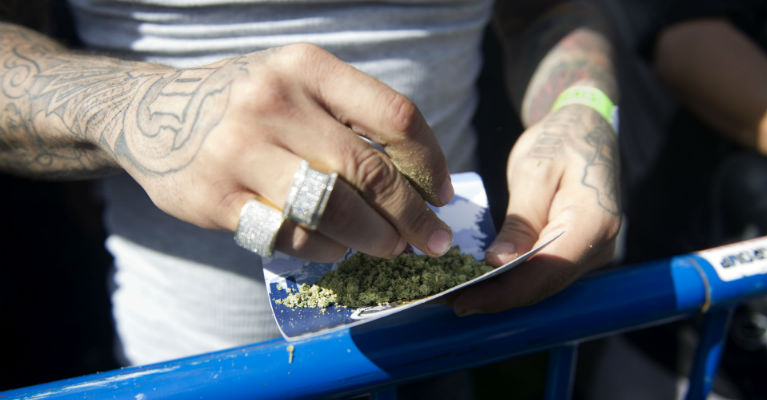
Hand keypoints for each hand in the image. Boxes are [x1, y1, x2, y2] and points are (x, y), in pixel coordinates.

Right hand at [105, 43, 454, 260]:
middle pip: (369, 170)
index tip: (443, 193)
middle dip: (413, 215)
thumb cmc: (245, 102)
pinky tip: (337, 248)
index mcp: (305, 67)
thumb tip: (419, 178)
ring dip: (376, 238)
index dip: (430, 162)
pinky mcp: (216, 199)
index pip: (394, 116)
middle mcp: (272, 103)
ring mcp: (239, 152)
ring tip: (393, 247)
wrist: (149, 114)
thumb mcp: (294, 82)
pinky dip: (327, 250)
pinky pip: (292, 236)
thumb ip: (350, 115)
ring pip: (334, 210)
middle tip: (435, 240)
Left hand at [452, 105, 620, 314]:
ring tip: (452, 292)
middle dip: (493, 297)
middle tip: (444, 300)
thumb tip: (498, 263)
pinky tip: (476, 279)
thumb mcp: (534, 172)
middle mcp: (598, 247)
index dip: (503, 293)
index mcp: (593, 223)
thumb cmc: (561, 139)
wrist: (587, 129)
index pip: (545, 272)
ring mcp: (590, 252)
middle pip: (542, 285)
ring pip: (540, 283)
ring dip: (498, 292)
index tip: (462, 301)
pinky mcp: (574, 252)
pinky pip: (541, 272)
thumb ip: (520, 221)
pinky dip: (509, 279)